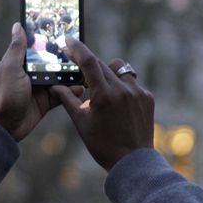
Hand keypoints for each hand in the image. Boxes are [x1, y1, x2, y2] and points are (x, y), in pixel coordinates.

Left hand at [0, 23, 82, 140]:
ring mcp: (38, 88)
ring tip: (84, 71)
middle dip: (65, 58)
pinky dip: (70, 92)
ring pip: (58, 78)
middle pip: (50, 62)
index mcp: (19, 63)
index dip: (47, 40)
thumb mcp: (10, 68)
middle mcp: (29, 74)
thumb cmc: (5, 95)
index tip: (62, 31)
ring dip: (70, 75)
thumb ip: (17, 48)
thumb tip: (17, 25)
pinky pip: (60, 94)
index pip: (35, 47)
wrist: (5, 126)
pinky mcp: (45, 102)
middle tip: (81, 52)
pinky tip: (80, 88)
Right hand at [50, 37, 153, 169]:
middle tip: (79, 69)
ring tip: (102, 89)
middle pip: (101, 65)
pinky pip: (132, 82)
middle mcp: (122, 90)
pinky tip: (118, 102)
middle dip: (89, 65)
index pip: (88, 62)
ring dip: (108, 73)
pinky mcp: (147, 98)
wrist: (132, 161)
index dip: (77, 48)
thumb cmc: (102, 144)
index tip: (69, 40)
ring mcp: (137, 93)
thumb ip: (68, 100)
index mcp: (103, 95)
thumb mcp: (81, 123)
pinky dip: (122, 87)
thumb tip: (55, 87)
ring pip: (119, 69)